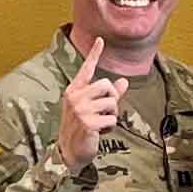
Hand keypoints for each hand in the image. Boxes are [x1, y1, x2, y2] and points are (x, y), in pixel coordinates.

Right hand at [56, 46, 125, 167]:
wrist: (69, 152)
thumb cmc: (81, 128)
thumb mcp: (93, 109)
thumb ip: (108, 95)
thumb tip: (124, 81)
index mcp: (74, 91)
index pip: (86, 69)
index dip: (94, 54)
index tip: (100, 39)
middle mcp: (75, 97)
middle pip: (106, 85)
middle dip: (112, 99)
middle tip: (106, 112)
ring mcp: (80, 109)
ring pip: (112, 103)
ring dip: (112, 116)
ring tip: (100, 124)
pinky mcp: (87, 122)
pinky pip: (111, 120)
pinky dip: (110, 128)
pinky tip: (99, 133)